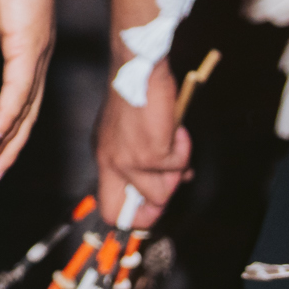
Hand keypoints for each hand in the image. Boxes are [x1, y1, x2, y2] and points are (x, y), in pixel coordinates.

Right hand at [0, 0, 56, 182]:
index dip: (6, 128)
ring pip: (21, 112)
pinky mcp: (27, 46)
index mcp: (28, 49)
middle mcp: (37, 58)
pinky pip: (16, 92)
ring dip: (2, 144)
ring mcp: (35, 54)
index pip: (20, 99)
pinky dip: (4, 119)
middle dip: (7, 149)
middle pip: (25, 115)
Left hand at [94, 62, 191, 225]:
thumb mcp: (130, 133)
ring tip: (171, 142)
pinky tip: (174, 130)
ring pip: (162, 193)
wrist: (137, 72)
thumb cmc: (136, 97)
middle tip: (171, 182)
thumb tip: (171, 182)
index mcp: (105, 158)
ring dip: (176, 171)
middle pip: (128, 213)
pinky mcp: (152, 154)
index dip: (131, 216)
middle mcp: (112, 163)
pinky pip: (180, 166)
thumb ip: (143, 159)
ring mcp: (131, 162)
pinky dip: (184, 148)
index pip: (109, 207)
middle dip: (155, 209)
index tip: (150, 210)